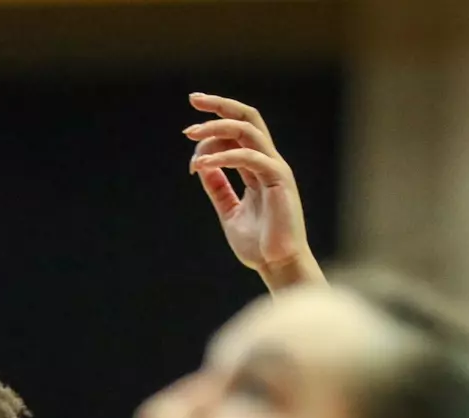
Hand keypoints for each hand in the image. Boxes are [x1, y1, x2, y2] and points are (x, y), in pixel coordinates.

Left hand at [184, 93, 319, 283]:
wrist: (278, 266)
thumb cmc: (259, 244)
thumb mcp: (230, 211)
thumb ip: (218, 188)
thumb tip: (201, 165)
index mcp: (258, 168)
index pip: (239, 131)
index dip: (214, 123)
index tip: (189, 127)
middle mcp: (268, 162)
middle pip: (248, 118)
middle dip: (220, 105)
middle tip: (193, 99)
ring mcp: (275, 169)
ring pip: (248, 130)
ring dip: (217, 127)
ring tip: (191, 134)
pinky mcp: (279, 180)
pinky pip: (249, 157)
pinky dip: (224, 156)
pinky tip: (201, 165)